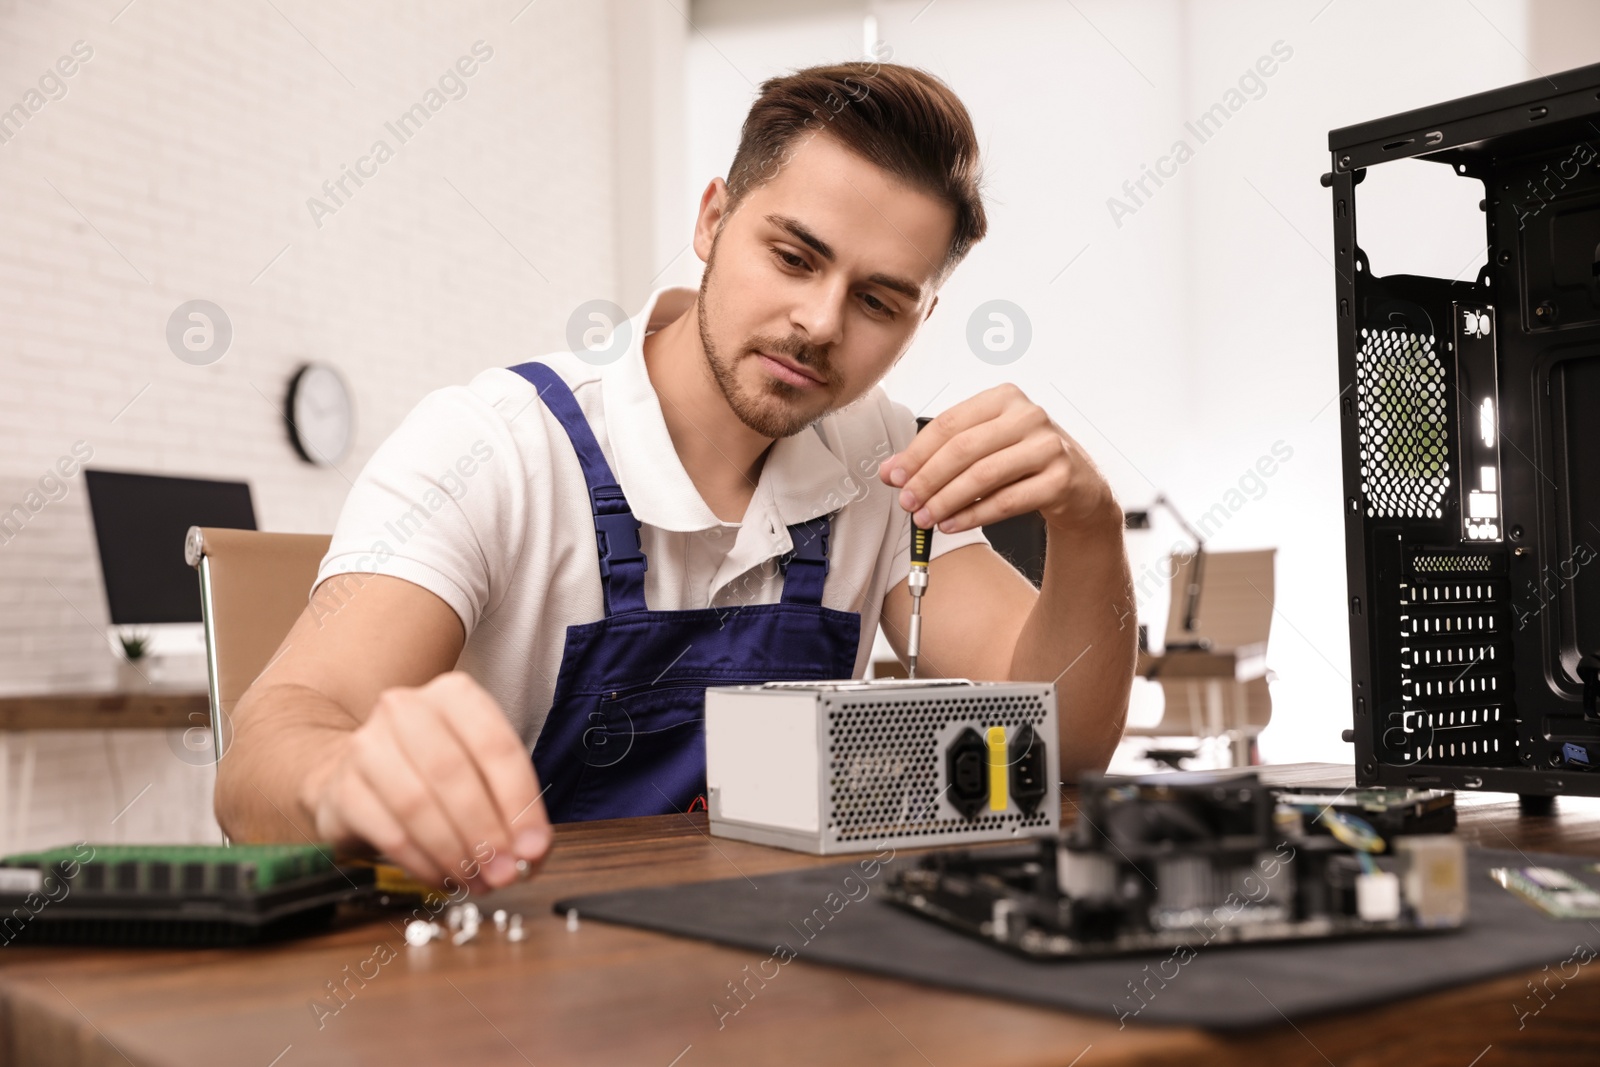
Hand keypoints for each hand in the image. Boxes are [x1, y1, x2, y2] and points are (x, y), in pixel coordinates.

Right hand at [301, 671, 551, 891]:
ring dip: (455, 853)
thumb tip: (532, 852)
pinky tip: (445, 879)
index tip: (535, 847)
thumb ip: (511, 808)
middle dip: (486, 832)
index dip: (520, 802)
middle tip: (505, 871)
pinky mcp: (342, 789)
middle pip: (454, 775)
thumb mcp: (479, 773)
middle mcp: (406, 710)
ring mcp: (367, 746)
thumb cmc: (430, 773)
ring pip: (418, 805)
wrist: (354, 775)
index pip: (495, 747)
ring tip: (477, 880)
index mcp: (453, 695)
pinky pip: (390, 834)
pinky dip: (424, 864)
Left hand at [877, 384, 1116, 534]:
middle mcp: (1029, 415)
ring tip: (926, 518)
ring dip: (947, 500)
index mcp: (1004, 398)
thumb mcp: (983, 449)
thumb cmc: (1024, 462)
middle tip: (907, 502)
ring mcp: (1049, 446)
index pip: (949, 423)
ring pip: (984, 475)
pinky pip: (1008, 500)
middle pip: (964, 449)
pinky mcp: (1061, 478)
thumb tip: (892, 472)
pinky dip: (974, 516)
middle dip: (928, 479)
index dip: (917, 452)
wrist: (1079, 487)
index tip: (894, 476)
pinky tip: (953, 524)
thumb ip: (938, 456)